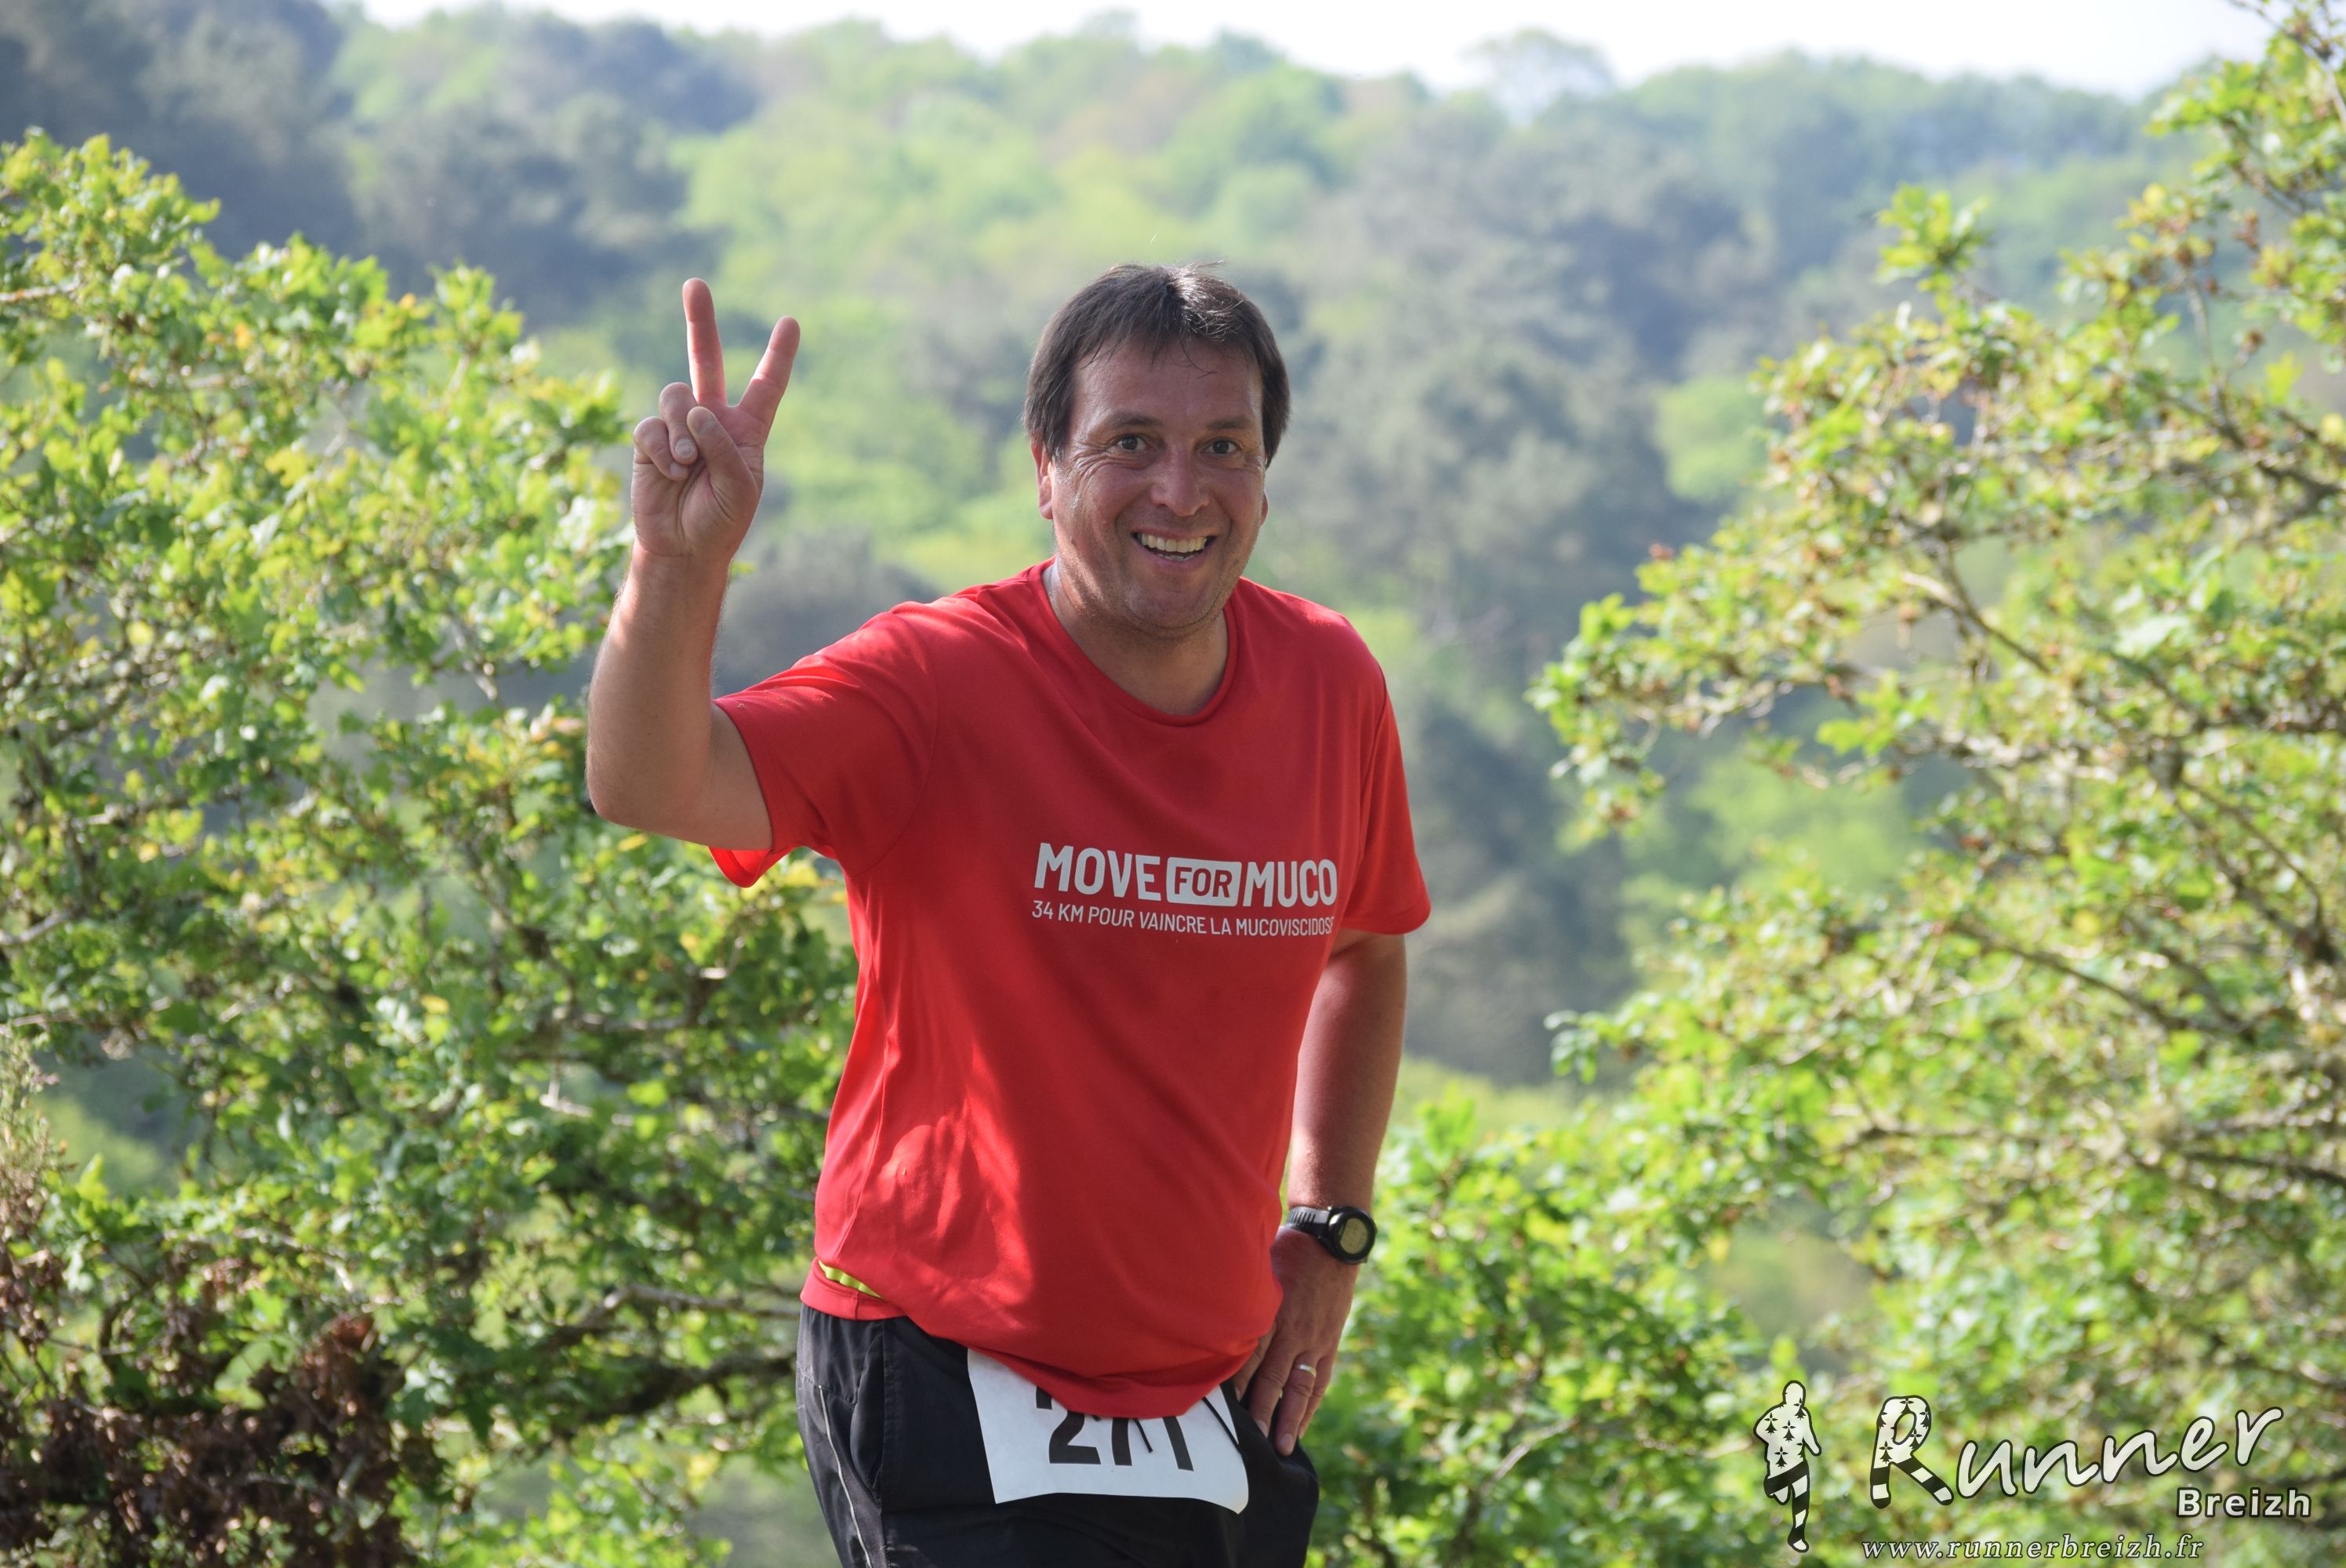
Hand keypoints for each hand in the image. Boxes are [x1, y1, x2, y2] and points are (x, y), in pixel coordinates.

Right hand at [630, 278, 798, 562]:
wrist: (683, 547)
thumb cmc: (721, 521)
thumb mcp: (741, 488)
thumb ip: (725, 446)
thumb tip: (696, 410)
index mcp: (746, 430)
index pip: (766, 386)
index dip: (778, 355)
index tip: (791, 322)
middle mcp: (712, 419)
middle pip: (705, 361)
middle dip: (699, 322)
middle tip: (695, 284)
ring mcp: (678, 427)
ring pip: (676, 396)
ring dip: (683, 430)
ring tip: (688, 466)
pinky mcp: (648, 440)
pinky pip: (651, 426)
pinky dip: (662, 450)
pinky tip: (670, 473)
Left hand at [1233, 1225, 1357, 1456]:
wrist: (1331, 1244)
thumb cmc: (1284, 1251)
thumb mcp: (1256, 1267)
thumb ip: (1234, 1293)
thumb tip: (1200, 1308)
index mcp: (1270, 1312)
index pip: (1248, 1355)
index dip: (1233, 1384)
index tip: (1218, 1410)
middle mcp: (1292, 1331)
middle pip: (1271, 1378)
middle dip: (1258, 1411)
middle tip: (1246, 1442)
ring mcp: (1313, 1341)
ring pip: (1298, 1387)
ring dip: (1287, 1419)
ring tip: (1279, 1448)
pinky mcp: (1329, 1345)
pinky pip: (1319, 1382)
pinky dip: (1309, 1407)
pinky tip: (1300, 1428)